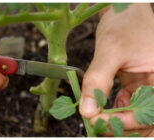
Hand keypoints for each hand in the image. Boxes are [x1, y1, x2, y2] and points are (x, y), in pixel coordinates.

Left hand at [79, 3, 153, 135]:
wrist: (123, 11)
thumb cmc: (124, 25)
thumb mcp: (111, 51)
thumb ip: (98, 80)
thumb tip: (87, 110)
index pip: (150, 112)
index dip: (124, 122)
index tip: (96, 121)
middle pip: (145, 119)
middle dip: (120, 126)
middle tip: (95, 126)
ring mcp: (148, 86)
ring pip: (135, 114)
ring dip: (116, 120)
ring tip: (97, 119)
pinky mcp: (136, 84)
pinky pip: (128, 103)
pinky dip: (116, 109)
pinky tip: (105, 105)